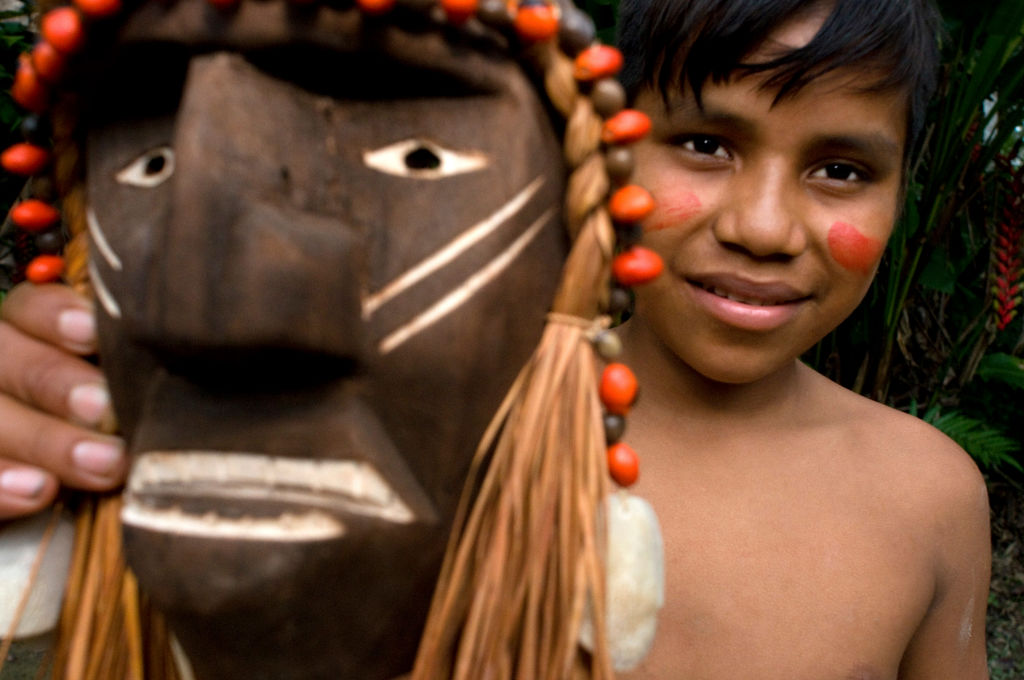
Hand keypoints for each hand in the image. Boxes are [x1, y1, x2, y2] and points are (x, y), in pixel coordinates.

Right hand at [0, 283, 125, 518]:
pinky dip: (4, 487)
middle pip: (12, 363)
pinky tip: (39, 491)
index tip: (91, 333)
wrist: (50, 486)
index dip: (55, 316)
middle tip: (104, 407)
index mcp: (27, 335)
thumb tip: (185, 349)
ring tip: (102, 463)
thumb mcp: (116, 378)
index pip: (29, 308)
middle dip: (58, 382)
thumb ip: (129, 361)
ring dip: (48, 442)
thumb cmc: (113, 417)